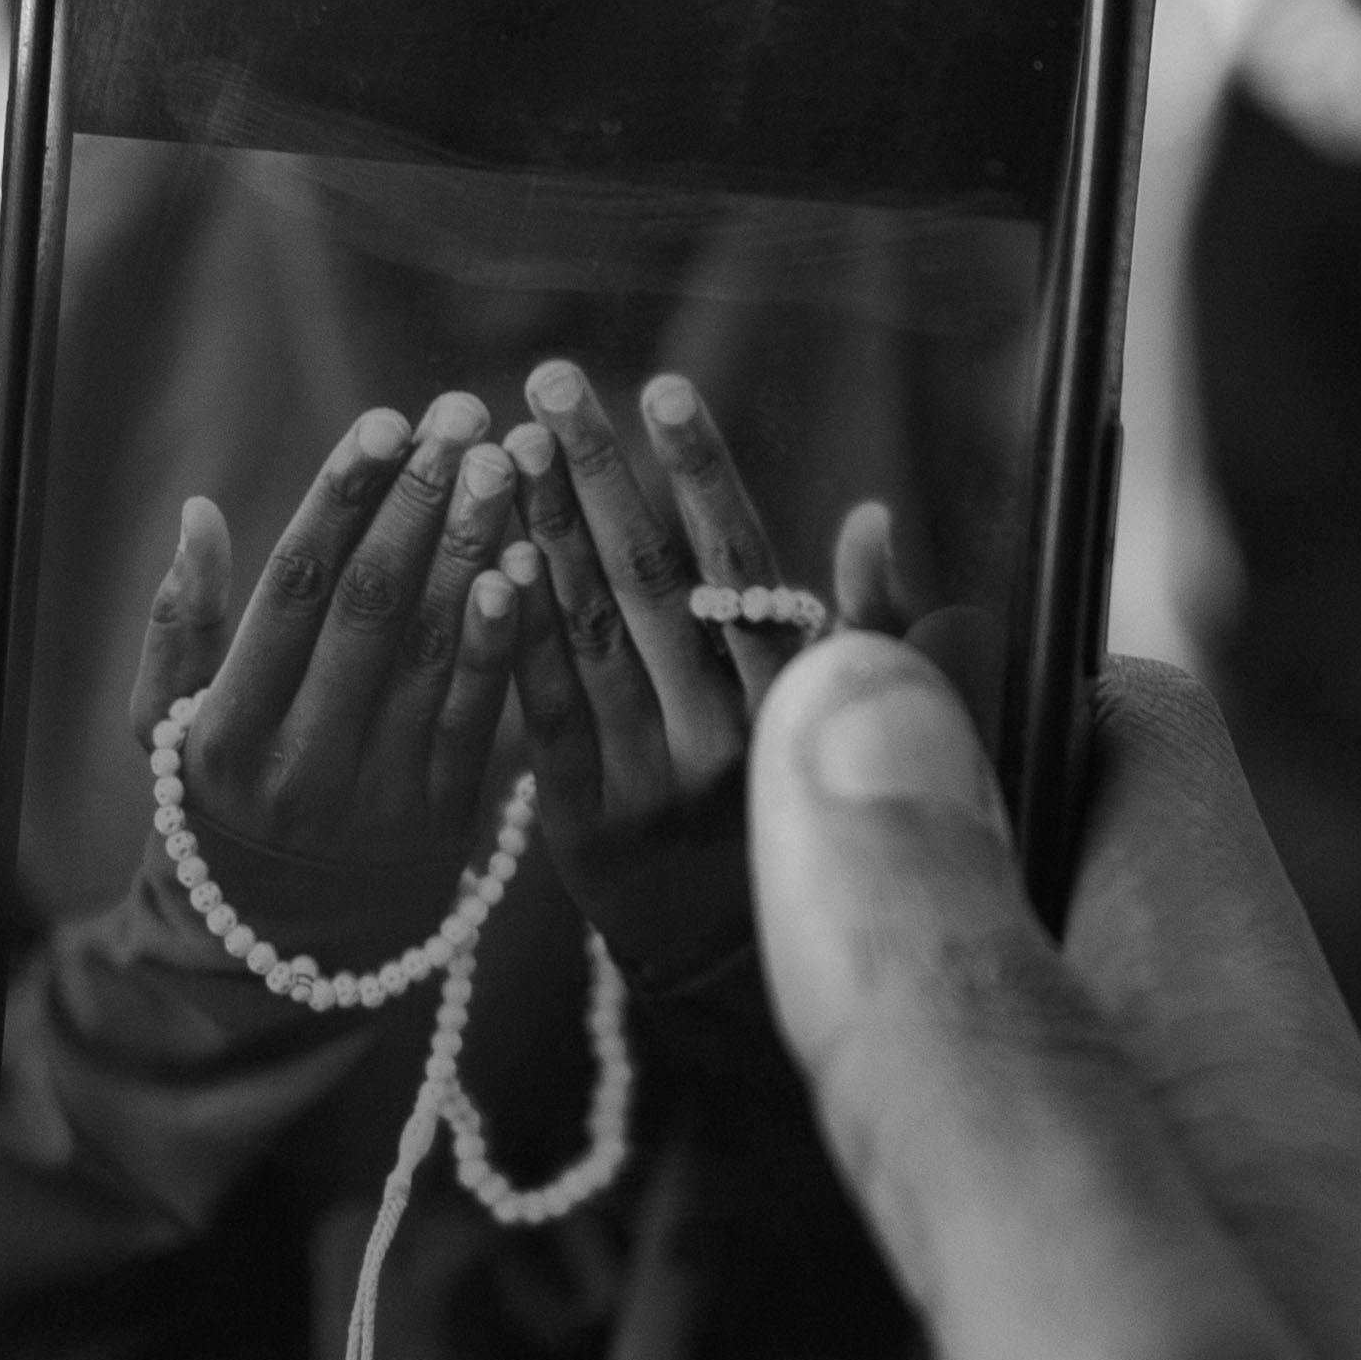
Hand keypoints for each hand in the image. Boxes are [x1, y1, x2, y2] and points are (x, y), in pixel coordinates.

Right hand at [136, 400, 518, 965]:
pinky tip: (526, 561)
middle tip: (464, 419)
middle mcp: (301, 763)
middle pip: (371, 608)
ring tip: (503, 464)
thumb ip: (180, 623)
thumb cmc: (220, 801)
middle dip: (420, 502)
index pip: (292, 590)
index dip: (340, 499)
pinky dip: (502, 635)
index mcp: (227, 728)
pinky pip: (481, 714)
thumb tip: (199, 513)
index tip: (384, 422)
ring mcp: (377, 796)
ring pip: (432, 651)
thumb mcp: (168, 726)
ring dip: (473, 547)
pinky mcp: (442, 820)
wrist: (277, 953)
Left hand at [494, 363, 898, 993]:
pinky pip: (541, 712)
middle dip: (600, 474)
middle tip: (553, 383)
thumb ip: (868, 628)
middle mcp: (727, 738)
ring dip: (542, 529)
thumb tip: (872, 517)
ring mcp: (651, 782)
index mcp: (797, 706)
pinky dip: (516, 634)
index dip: (702, 474)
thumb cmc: (803, 821)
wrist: (735, 977)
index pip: (744, 566)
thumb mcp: (862, 733)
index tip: (663, 387)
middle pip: (653, 582)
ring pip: (589, 634)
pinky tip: (488, 558)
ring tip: (509, 442)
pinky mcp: (582, 824)